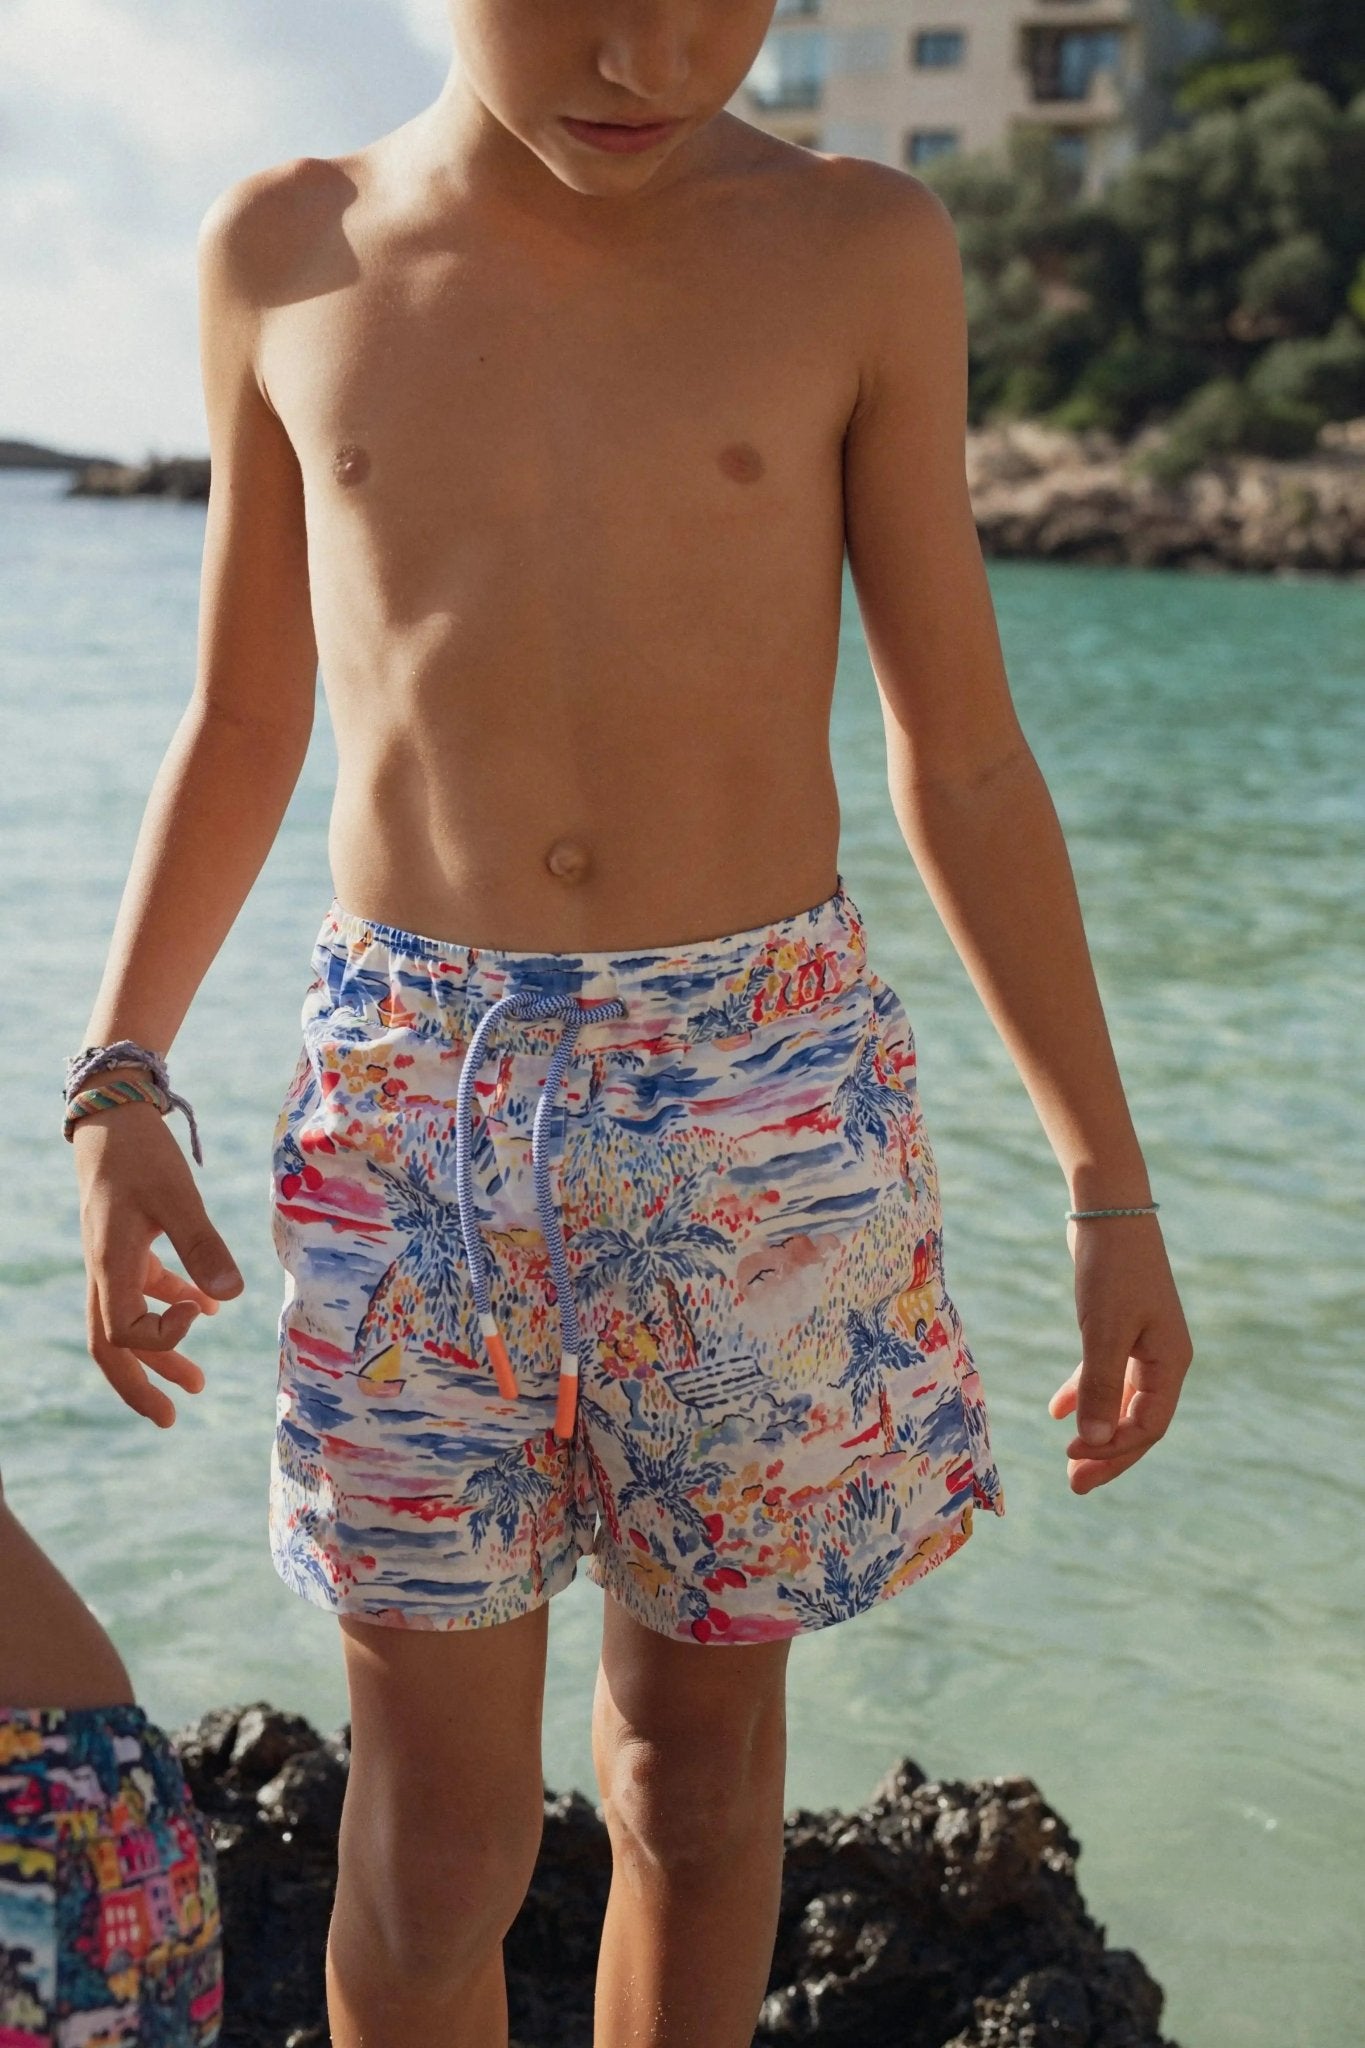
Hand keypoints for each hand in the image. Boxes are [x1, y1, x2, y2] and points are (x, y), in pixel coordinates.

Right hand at [73, 1105, 243, 1426]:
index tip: (202, 1311)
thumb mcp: (179, 1197)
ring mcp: (111, 1260)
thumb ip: (203, 1245)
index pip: (124, 1332)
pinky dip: (170, 1306)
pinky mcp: (125, 1243)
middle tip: (171, 1420)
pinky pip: (141, 1290)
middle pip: (109, 1348)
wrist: (113, 1115)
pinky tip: (207, 1309)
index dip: (164, 1337)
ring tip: (197, 1384)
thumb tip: (230, 1298)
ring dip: (159, 1354)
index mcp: (110, 1266)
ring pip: (126, 1322)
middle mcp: (103, 1271)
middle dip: (139, 1386)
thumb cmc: (142, 1153)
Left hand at [1048, 1217, 1191, 1494]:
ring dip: (1096, 1429)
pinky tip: (1057, 1410)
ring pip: (1121, 1401)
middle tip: (1075, 1485)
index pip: (1147, 1426)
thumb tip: (1095, 1442)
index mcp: (1170, 1363)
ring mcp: (1143, 1343)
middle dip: (1108, 1454)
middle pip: (1137, 1421)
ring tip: (1068, 1459)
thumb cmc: (1112, 1271)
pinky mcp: (1119, 1327)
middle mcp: (1163, 1358)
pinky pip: (1105, 1373)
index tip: (1073, 1462)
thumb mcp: (1103, 1331)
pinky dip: (1084, 1392)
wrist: (1109, 1212)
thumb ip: (1100, 1387)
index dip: (1114, 1451)